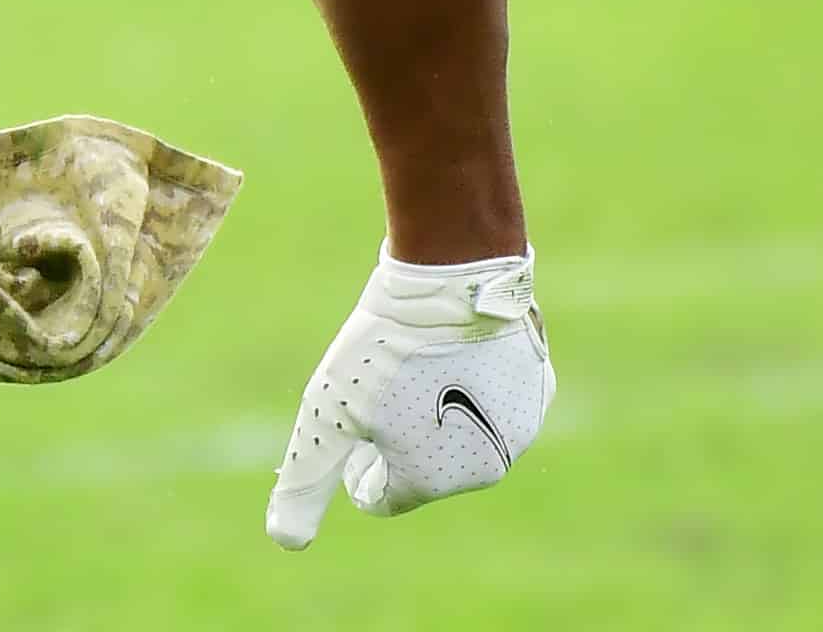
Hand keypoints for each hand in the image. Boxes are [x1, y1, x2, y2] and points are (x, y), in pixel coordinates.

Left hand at [265, 244, 553, 549]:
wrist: (451, 280)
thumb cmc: (383, 348)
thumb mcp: (327, 415)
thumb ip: (306, 482)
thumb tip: (284, 542)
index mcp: (434, 480)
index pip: (382, 496)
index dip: (356, 464)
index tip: (352, 424)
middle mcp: (486, 468)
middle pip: (425, 467)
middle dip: (399, 440)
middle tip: (382, 389)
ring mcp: (519, 429)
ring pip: (463, 433)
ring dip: (437, 412)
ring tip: (415, 367)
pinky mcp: (538, 390)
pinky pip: (494, 400)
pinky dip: (472, 385)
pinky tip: (451, 352)